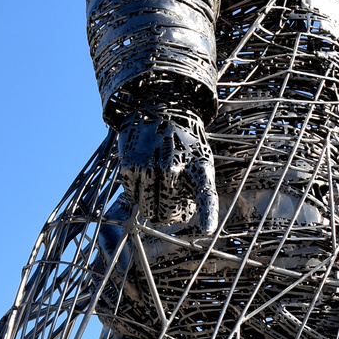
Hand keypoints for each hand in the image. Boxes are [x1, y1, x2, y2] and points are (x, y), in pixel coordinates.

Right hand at [117, 102, 219, 233]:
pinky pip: (133, 198)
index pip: (205, 194)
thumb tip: (177, 217)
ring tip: (158, 186)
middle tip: (171, 199)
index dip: (207, 213)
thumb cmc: (185, 143)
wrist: (162, 109)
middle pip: (169, 213)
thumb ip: (195, 189)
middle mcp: (175, 167)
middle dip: (169, 213)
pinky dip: (137, 194)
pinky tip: (144, 177)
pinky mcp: (131, 166)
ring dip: (152, 206)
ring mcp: (151, 167)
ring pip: (149, 210)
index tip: (207, 229)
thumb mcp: (200, 160)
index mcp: (199, 167)